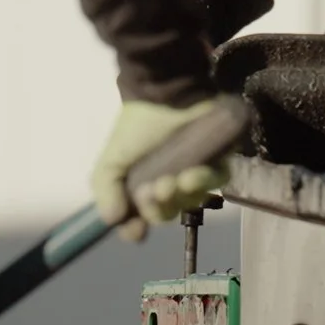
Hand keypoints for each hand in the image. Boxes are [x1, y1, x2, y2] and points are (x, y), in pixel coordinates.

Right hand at [89, 96, 249, 242]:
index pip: (142, 219)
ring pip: (194, 199)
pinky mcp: (219, 158)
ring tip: (171, 182)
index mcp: (145, 186)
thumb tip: (111, 219)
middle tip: (153, 191)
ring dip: (181, 196)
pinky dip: (204, 181)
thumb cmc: (136, 126)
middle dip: (159, 208)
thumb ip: (106, 189)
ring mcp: (196, 171)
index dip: (137, 229)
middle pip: (169, 213)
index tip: (135, 230)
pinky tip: (191, 173)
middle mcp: (171, 183)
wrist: (160, 93)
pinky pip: (219, 179)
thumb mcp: (110, 160)